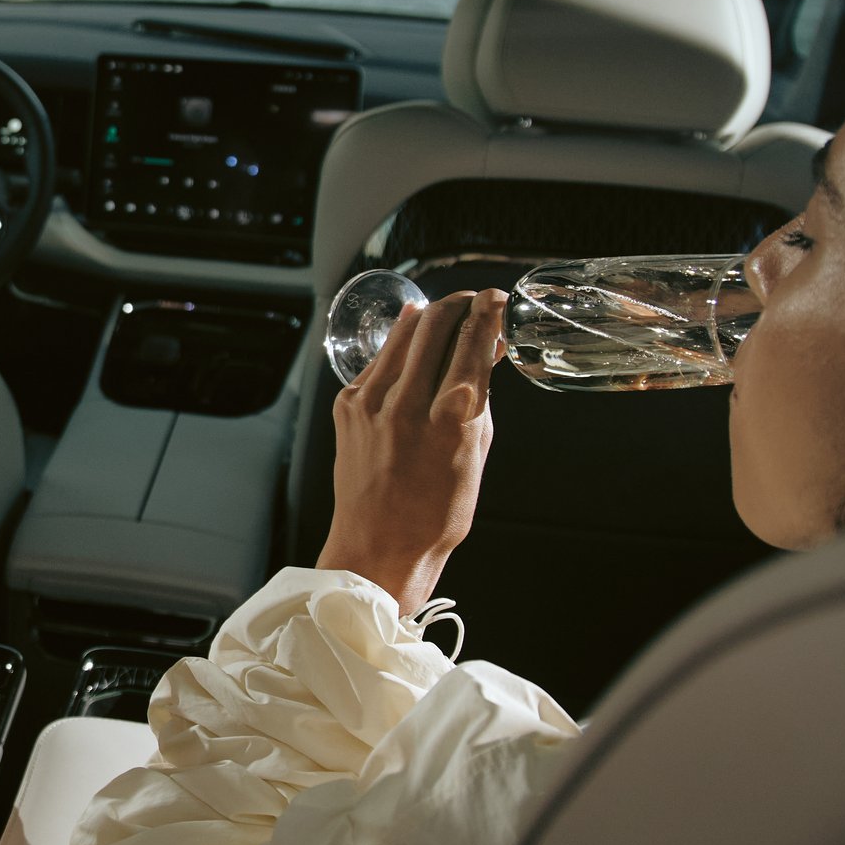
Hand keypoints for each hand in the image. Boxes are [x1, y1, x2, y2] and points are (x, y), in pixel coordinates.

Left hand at [318, 288, 506, 613]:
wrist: (379, 545)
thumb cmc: (437, 511)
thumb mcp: (477, 452)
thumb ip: (480, 397)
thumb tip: (485, 351)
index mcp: (452, 417)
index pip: (473, 340)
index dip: (488, 311)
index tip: (496, 299)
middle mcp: (408, 403)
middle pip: (435, 323)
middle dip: (459, 304)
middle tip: (472, 302)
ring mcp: (371, 402)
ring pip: (403, 334)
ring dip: (429, 318)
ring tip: (446, 316)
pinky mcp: (348, 406)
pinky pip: (379, 361)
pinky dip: (400, 347)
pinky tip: (411, 342)